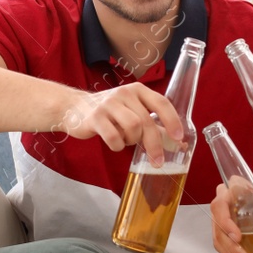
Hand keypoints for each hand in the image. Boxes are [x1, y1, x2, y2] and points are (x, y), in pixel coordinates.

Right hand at [60, 83, 182, 164]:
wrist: (73, 108)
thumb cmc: (108, 113)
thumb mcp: (131, 112)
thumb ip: (153, 124)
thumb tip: (178, 143)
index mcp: (137, 90)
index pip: (161, 102)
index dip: (172, 121)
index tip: (178, 137)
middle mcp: (124, 93)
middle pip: (147, 121)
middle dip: (155, 145)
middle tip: (157, 162)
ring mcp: (109, 104)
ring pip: (133, 128)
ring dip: (132, 141)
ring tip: (125, 140)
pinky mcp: (95, 117)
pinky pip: (114, 137)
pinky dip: (117, 146)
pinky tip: (114, 143)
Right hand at [211, 181, 250, 252]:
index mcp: (234, 188)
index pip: (220, 204)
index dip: (225, 222)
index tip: (238, 237)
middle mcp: (224, 201)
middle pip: (217, 224)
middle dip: (229, 244)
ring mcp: (223, 216)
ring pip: (218, 236)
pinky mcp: (225, 229)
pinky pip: (221, 243)